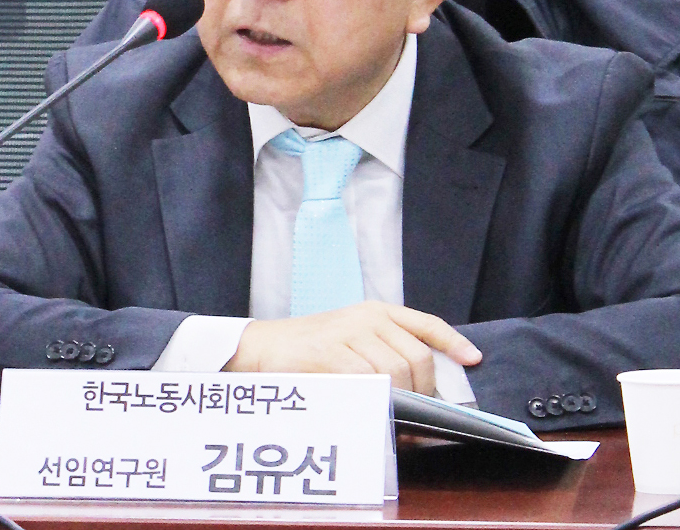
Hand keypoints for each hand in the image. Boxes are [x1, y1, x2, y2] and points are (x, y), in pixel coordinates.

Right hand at [224, 301, 481, 395]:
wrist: (261, 346)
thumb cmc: (309, 350)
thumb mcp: (351, 338)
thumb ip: (383, 352)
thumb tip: (421, 391)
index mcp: (376, 311)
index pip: (425, 323)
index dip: (452, 341)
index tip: (473, 359)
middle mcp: (367, 317)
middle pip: (416, 357)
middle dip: (424, 392)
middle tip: (420, 415)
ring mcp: (348, 333)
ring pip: (395, 373)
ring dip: (401, 404)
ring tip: (397, 422)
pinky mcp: (329, 353)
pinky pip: (366, 382)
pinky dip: (376, 404)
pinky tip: (374, 414)